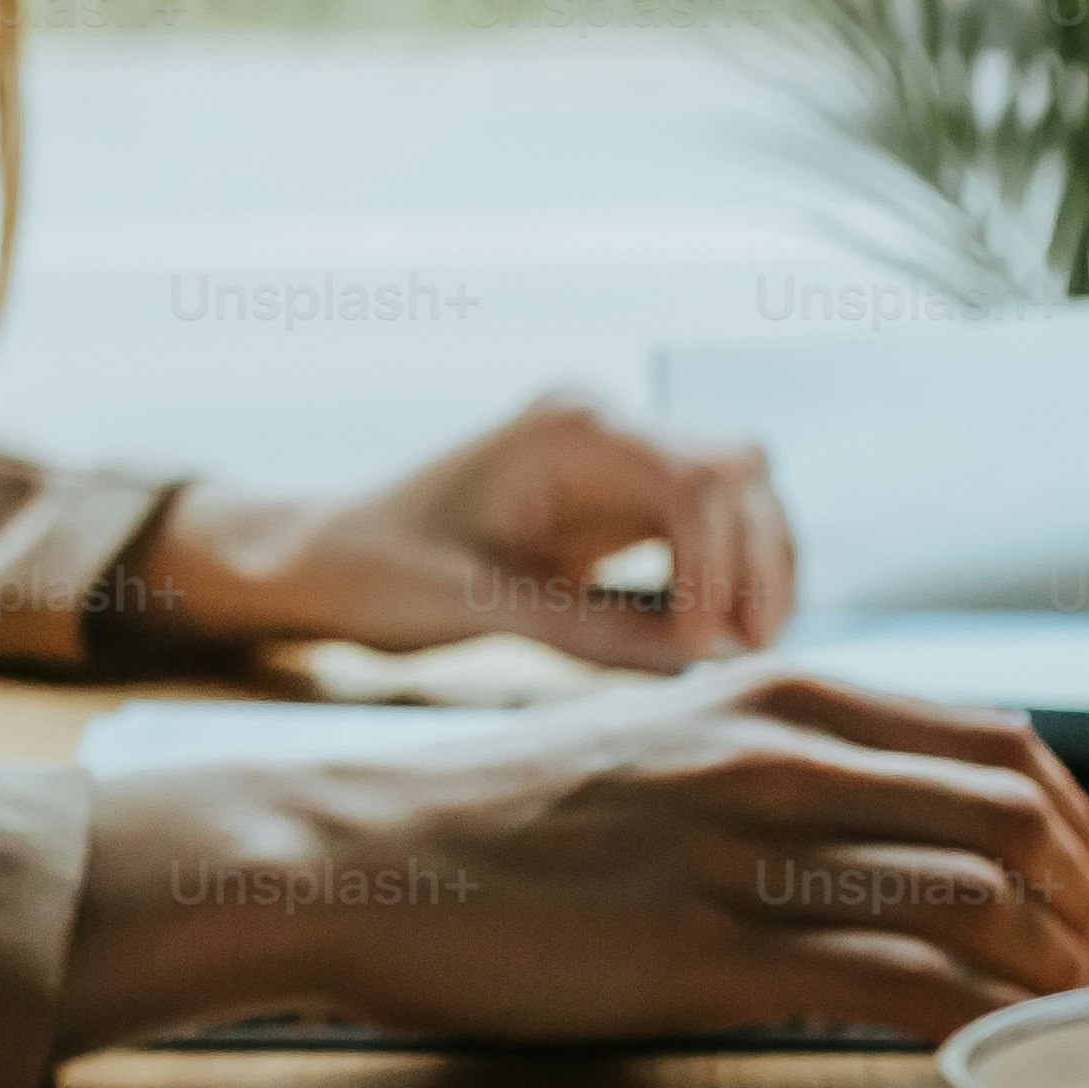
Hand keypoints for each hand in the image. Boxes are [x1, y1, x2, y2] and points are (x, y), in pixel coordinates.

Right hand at [72, 664, 1088, 1047]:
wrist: (365, 856)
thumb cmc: (509, 814)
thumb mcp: (665, 733)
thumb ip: (781, 752)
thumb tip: (906, 805)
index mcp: (775, 691)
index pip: (997, 741)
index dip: (1075, 822)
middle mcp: (774, 756)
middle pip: (1010, 818)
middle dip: (1085, 900)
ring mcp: (740, 855)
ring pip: (971, 903)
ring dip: (1045, 971)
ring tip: (1062, 1013)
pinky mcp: (703, 956)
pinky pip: (887, 990)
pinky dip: (961, 1025)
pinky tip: (975, 1055)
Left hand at [145, 392, 794, 669]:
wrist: (330, 556)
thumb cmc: (382, 571)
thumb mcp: (478, 607)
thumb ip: (585, 631)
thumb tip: (696, 662)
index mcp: (570, 430)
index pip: (698, 477)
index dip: (721, 564)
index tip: (699, 648)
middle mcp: (604, 426)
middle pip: (740, 472)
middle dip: (758, 562)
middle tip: (745, 655)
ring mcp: (615, 457)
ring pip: (738, 494)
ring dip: (752, 569)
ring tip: (736, 652)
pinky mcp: (617, 498)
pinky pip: (703, 526)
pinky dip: (720, 577)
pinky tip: (706, 638)